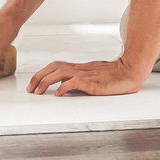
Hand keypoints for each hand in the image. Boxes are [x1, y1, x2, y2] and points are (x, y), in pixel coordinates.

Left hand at [26, 58, 149, 95]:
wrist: (130, 71)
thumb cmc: (115, 75)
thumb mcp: (93, 77)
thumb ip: (80, 81)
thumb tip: (66, 88)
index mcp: (79, 67)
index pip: (56, 65)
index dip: (43, 73)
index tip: (34, 83)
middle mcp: (80, 69)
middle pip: (54, 67)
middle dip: (38, 77)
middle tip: (30, 89)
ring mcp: (85, 74)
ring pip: (60, 73)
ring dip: (45, 81)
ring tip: (37, 91)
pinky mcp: (92, 82)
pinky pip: (74, 82)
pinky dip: (64, 87)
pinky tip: (58, 94)